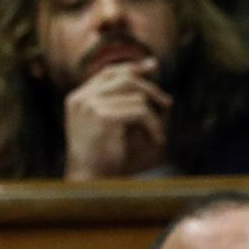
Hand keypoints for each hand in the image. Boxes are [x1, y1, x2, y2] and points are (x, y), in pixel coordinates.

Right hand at [63, 58, 171, 178]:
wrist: (93, 182)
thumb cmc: (111, 163)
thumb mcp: (122, 133)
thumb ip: (133, 111)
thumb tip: (165, 97)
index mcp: (80, 99)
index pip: (108, 73)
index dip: (132, 68)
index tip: (153, 66)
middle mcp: (81, 98)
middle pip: (124, 78)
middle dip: (150, 88)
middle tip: (168, 103)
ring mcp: (90, 105)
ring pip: (136, 96)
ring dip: (155, 116)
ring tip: (159, 135)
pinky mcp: (103, 116)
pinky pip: (140, 111)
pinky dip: (154, 126)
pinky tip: (158, 141)